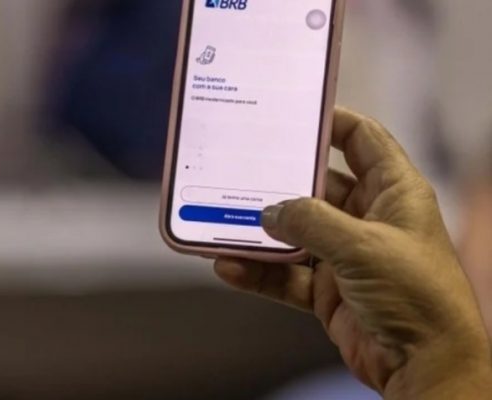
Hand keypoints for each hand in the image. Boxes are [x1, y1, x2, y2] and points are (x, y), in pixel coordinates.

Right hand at [214, 108, 491, 398]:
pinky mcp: (328, 291)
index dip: (331, 121)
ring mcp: (346, 256)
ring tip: (221, 222)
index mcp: (394, 193)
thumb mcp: (361, 246)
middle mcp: (369, 219)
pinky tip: (229, 267)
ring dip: (261, 233)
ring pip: (295, 234)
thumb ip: (311, 222)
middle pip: (317, 187)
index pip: (363, 141)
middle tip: (239, 169)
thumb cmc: (415, 295)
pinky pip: (286, 275)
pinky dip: (259, 273)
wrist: (424, 365)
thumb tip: (270, 211)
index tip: (291, 113)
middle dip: (280, 182)